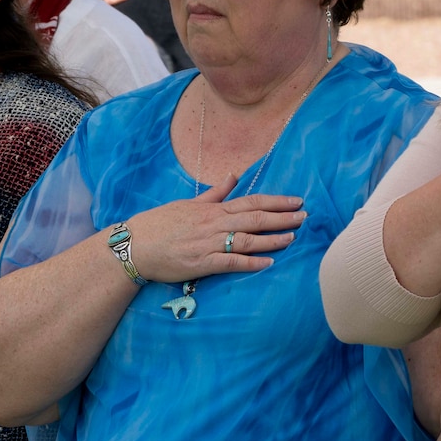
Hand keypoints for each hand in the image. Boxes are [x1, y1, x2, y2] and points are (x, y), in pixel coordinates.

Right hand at [120, 173, 305, 283]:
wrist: (135, 245)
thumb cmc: (158, 224)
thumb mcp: (187, 203)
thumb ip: (214, 193)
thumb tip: (233, 176)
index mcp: (212, 209)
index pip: (251, 201)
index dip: (276, 201)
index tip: (296, 201)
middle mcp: (214, 224)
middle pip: (255, 218)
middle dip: (283, 217)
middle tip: (305, 217)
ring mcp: (209, 243)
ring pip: (248, 239)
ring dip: (273, 239)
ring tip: (293, 238)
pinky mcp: (202, 263)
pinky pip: (232, 262)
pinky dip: (251, 263)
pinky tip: (268, 263)